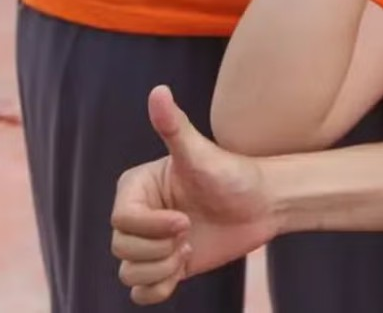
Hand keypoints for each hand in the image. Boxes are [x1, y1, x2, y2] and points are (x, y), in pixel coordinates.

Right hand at [110, 86, 279, 304]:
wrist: (262, 203)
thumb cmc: (233, 173)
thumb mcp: (202, 154)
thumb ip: (175, 126)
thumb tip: (158, 90)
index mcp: (136, 189)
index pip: (121, 222)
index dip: (152, 228)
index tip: (185, 220)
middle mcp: (138, 215)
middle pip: (122, 249)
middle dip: (160, 249)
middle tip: (191, 232)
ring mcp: (149, 243)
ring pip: (129, 273)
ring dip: (162, 270)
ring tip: (188, 250)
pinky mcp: (162, 266)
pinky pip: (140, 293)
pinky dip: (158, 289)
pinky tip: (183, 269)